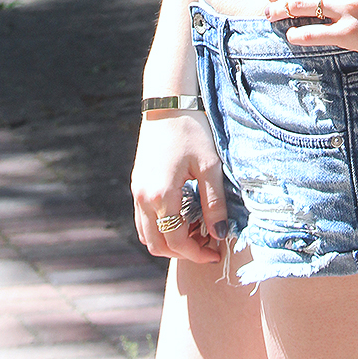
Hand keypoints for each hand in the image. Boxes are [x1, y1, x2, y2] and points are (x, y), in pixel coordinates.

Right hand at [131, 110, 227, 263]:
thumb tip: (220, 234)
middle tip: (207, 245)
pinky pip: (143, 220)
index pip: (177, 242)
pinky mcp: (137, 185)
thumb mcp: (210, 166)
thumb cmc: (192, 131)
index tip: (216, 254)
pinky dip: (160, 228)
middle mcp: (144, 199)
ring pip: (147, 236)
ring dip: (169, 242)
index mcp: (162, 196)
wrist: (168, 104)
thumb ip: (214, 203)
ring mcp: (137, 192)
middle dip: (182, 252)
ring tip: (196, 231)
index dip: (197, 254)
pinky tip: (182, 218)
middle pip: (157, 246)